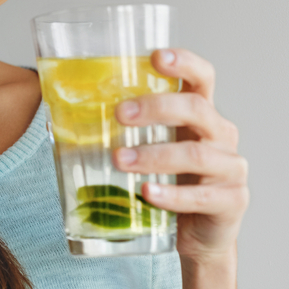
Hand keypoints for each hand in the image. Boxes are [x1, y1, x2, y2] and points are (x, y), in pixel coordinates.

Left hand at [113, 48, 247, 262]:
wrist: (199, 232)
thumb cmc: (168, 179)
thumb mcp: (149, 147)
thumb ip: (124, 129)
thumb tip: (57, 111)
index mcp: (201, 115)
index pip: (202, 78)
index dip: (184, 63)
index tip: (155, 57)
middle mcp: (221, 136)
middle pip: (196, 109)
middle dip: (156, 108)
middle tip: (120, 115)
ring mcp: (231, 169)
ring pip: (196, 154)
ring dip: (154, 156)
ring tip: (120, 159)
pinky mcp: (231, 202)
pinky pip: (202, 197)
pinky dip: (172, 195)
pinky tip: (148, 193)